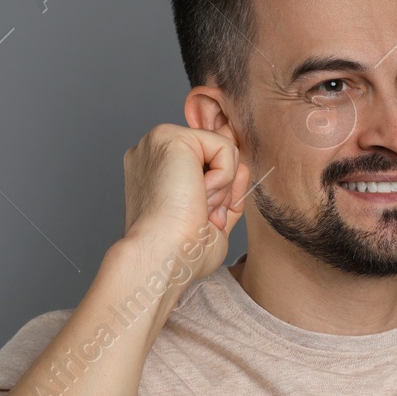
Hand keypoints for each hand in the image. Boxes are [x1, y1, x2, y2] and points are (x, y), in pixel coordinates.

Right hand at [121, 123, 250, 279]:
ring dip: (222, 188)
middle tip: (199, 214)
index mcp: (158, 169)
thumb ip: (227, 189)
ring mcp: (159, 141)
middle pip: (218, 156)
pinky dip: (224, 179)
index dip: (219, 192)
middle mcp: (155, 150)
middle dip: (222, 190)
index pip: (208, 164)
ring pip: (224, 151)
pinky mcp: (171, 137)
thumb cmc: (182, 251)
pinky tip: (198, 195)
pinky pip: (225, 148)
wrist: (163, 258)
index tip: (202, 217)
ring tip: (197, 206)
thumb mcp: (212, 216)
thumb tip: (241, 165)